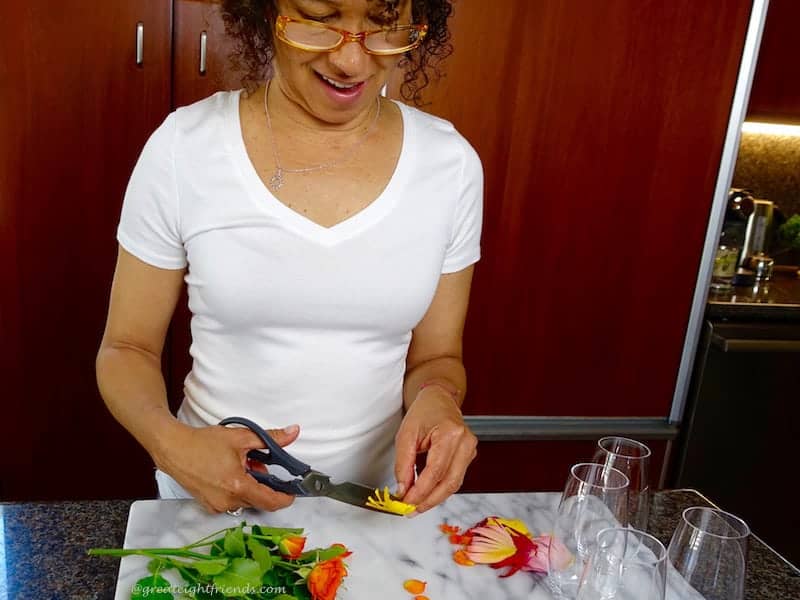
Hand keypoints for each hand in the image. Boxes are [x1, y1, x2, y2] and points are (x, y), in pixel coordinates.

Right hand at [154, 422, 300, 513]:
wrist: (174, 448)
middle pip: (259, 499)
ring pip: (246, 500)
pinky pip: (232, 501)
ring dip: (250, 486)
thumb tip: (292, 433)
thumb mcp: (241, 437)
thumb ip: (270, 438)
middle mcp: (228, 500)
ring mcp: (217, 505)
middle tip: (258, 463)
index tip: (293, 492)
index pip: (271, 502)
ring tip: (240, 465)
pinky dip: (237, 490)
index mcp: (237, 485)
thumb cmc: (203, 443)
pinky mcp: (209, 506)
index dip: (285, 498)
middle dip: (264, 483)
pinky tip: (229, 473)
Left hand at [394, 387, 477, 513]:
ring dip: (434, 498)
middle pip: (449, 482)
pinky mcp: (469, 456)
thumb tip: (403, 489)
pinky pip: (455, 478)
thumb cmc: (424, 412)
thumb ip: (403, 464)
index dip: (421, 491)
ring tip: (416, 505)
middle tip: (411, 510)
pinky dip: (440, 489)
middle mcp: (465, 442)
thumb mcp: (406, 435)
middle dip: (429, 500)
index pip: (436, 471)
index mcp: (451, 433)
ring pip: (454, 484)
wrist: (439, 399)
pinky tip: (427, 493)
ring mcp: (470, 449)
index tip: (406, 502)